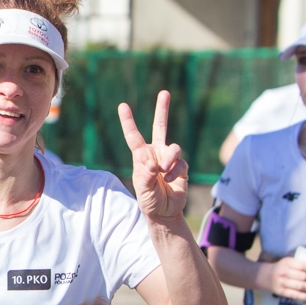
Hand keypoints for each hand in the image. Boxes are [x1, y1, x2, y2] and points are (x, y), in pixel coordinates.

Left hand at [118, 91, 188, 221]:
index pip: (134, 136)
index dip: (129, 121)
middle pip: (160, 127)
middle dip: (162, 110)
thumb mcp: (142, 189)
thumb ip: (146, 175)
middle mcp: (156, 153)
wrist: (164, 212)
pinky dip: (176, 171)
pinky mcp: (182, 167)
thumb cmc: (149, 200)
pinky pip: (181, 162)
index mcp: (141, 157)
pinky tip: (171, 180)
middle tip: (164, 92)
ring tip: (163, 172)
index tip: (123, 106)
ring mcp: (170, 159)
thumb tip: (153, 163)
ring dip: (169, 159)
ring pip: (173, 147)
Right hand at [263, 258, 305, 300]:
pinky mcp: (281, 291)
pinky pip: (295, 295)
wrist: (264, 275)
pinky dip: (305, 297)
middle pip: (304, 277)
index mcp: (287, 263)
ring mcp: (282, 283)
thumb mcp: (288, 262)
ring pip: (301, 286)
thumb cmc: (281, 268)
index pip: (303, 266)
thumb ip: (300, 264)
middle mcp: (284, 272)